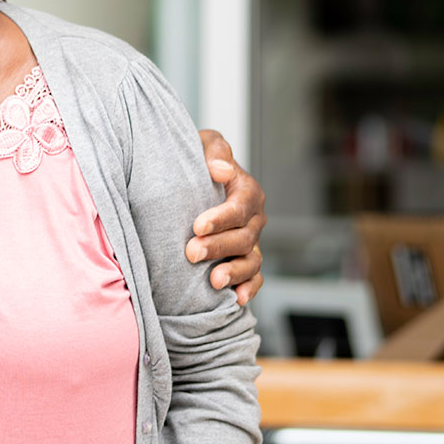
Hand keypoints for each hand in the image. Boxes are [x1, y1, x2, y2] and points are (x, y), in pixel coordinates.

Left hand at [186, 130, 265, 305]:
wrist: (189, 183)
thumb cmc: (196, 161)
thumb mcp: (202, 144)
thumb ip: (214, 150)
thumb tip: (221, 169)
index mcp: (246, 190)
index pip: (240, 206)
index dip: (221, 218)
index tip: (198, 226)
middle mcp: (253, 219)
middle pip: (244, 237)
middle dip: (218, 246)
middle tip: (191, 252)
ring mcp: (250, 242)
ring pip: (251, 261)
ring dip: (234, 272)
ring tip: (213, 280)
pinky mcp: (244, 262)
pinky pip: (254, 279)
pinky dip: (248, 289)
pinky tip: (235, 299)